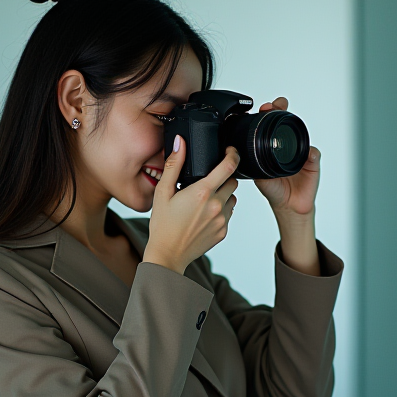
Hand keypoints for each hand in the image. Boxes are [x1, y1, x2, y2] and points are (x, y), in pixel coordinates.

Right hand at [143, 137, 238, 273]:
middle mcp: (216, 205)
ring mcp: (222, 220)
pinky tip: (204, 215)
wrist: (168, 254)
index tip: (230, 151)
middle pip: (233, 181)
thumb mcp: (163, 192)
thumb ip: (174, 165)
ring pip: (233, 198)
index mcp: (202, 192)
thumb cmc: (163, 225)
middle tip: (207, 182)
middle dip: (223, 177)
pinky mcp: (223, 231)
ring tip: (204, 200)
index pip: (229, 166)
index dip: (232, 154)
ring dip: (224, 194)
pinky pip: (229, 214)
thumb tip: (180, 142)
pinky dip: (221, 210)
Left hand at [254, 97, 320, 219]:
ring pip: (301, 135)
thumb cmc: (274, 190)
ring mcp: (301, 153)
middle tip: (276, 105)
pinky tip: (306, 154)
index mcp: (274, 148)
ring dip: (296, 126)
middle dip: (281, 111)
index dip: (269, 115)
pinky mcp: (312, 163)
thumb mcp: (258, 176)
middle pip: (287, 124)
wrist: (288, 206)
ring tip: (290, 120)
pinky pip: (313, 154)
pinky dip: (310, 153)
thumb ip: (253, 164)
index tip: (265, 108)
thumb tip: (242, 152)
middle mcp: (288, 147)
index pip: (271, 126)